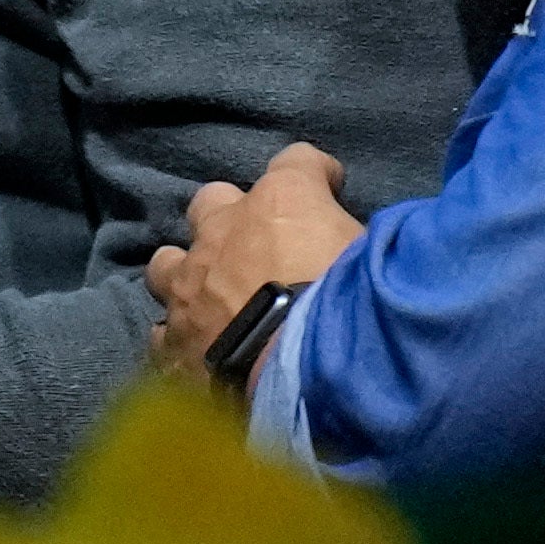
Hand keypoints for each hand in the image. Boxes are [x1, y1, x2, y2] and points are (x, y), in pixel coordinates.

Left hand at [146, 142, 370, 374]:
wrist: (306, 381)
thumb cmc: (356, 309)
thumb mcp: (381, 258)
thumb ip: (367, 240)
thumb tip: (376, 242)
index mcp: (278, 203)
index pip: (296, 162)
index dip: (314, 175)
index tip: (329, 188)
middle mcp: (220, 234)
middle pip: (210, 203)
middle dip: (230, 220)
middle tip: (256, 249)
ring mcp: (186, 289)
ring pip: (166, 264)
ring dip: (189, 276)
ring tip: (211, 301)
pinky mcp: (171, 345)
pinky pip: (163, 334)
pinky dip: (181, 340)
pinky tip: (199, 355)